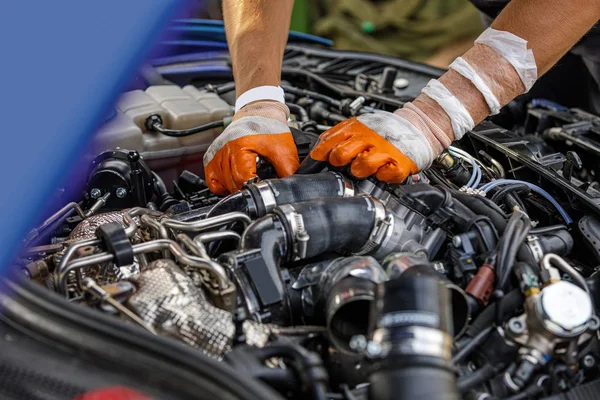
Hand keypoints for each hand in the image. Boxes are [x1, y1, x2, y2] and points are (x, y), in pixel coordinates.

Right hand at [203, 101, 298, 194]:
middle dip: (247, 188)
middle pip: (232, 184)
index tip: (262, 187)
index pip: (242, 179)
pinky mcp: (211, 157)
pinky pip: (212, 181)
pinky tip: (234, 181)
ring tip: (248, 179)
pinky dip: (223, 185)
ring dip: (236, 187)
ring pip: (222, 184)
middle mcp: (224, 150)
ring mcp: (216, 154)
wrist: (259, 113)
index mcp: (240, 147)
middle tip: (258, 182)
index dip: (254, 186)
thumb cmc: (269, 129)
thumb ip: (287, 171)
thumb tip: (287, 188)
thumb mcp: (284, 150)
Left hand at [310, 112, 432, 182]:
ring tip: (364, 167)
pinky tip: (382, 170)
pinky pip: (385, 175)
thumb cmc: (383, 130)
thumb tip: (317, 149)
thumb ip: (337, 136)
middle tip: (343, 162)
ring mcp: (383, 151)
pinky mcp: (399, 164)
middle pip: (341, 154)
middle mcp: (368, 139)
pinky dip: (382, 176)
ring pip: (361, 166)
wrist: (415, 126)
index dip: (319, 154)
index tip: (315, 161)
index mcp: (355, 129)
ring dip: (359, 170)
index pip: (328, 142)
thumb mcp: (357, 126)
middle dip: (339, 160)